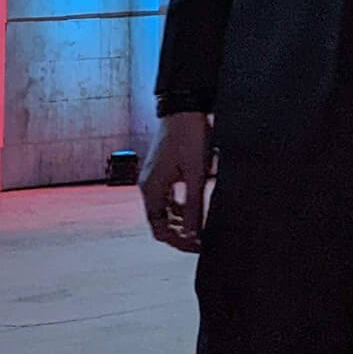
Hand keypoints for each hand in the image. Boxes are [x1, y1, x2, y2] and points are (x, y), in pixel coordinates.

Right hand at [139, 111, 212, 251]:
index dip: (178, 242)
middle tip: (202, 239)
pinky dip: (182, 204)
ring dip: (182, 219)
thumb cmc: (189, 136)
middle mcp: (149, 185)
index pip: (159, 229)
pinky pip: (170, 195)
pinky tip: (199, 204)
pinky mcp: (164, 169)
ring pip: (166, 209)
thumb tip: (192, 235)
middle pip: (161, 221)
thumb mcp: (195, 174)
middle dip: (181, 232)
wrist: (185, 106)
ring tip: (203, 224)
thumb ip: (193, 206)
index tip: (197, 246)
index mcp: (151, 189)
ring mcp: (155, 177)